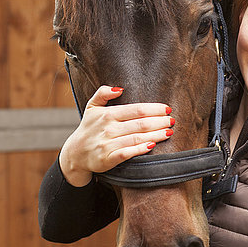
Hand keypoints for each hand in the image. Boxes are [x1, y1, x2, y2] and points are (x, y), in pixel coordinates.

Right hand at [59, 86, 173, 186]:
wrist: (75, 153)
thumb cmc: (90, 127)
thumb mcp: (92, 107)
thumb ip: (103, 93)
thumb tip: (120, 88)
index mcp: (107, 114)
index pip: (136, 109)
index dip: (154, 109)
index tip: (167, 109)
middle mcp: (108, 128)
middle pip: (140, 123)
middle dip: (159, 122)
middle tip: (172, 120)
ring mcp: (107, 144)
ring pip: (137, 138)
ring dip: (156, 135)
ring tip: (169, 132)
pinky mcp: (108, 158)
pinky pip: (127, 153)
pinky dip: (140, 149)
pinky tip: (152, 146)